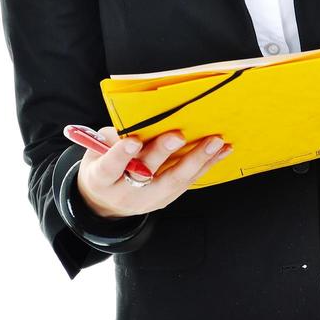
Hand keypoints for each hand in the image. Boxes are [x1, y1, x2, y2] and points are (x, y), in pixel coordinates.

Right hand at [76, 126, 232, 218]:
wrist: (105, 202)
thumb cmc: (104, 164)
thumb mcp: (98, 150)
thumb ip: (114, 138)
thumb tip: (140, 117)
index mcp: (101, 179)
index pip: (110, 167)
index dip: (120, 155)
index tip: (133, 141)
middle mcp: (124, 193)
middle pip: (145, 174)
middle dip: (162, 153)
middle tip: (178, 136)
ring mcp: (147, 199)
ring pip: (173, 181)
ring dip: (197, 160)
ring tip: (214, 142)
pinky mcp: (166, 200)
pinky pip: (187, 182)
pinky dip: (205, 165)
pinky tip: (220, 151)